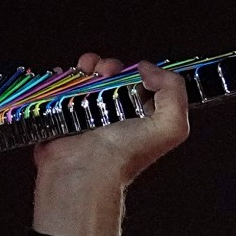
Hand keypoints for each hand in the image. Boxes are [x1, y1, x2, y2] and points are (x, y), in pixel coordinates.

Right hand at [30, 55, 190, 235]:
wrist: (85, 169)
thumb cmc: (126, 154)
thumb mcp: (172, 126)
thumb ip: (174, 91)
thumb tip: (149, 69)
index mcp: (141, 115)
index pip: (142, 82)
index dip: (138, 70)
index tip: (133, 70)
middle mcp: (114, 113)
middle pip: (112, 75)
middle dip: (109, 66)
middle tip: (106, 73)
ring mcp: (87, 111)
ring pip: (87, 76)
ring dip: (86, 66)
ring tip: (86, 72)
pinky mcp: (63, 111)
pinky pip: (62, 84)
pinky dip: (62, 75)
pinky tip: (66, 76)